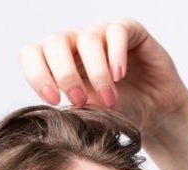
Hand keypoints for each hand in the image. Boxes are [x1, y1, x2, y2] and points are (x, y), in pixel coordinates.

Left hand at [18, 18, 187, 139]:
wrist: (154, 114)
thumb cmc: (119, 116)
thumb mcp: (88, 120)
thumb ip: (68, 113)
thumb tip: (50, 118)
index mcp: (60, 63)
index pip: (33, 54)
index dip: (37, 74)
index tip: (54, 100)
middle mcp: (78, 45)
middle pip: (55, 41)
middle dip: (65, 74)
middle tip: (79, 101)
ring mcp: (103, 34)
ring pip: (88, 39)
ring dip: (96, 74)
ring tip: (109, 101)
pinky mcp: (130, 31)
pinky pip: (116, 31)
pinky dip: (115, 55)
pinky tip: (119, 76)